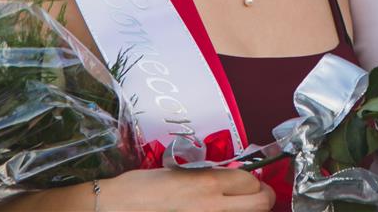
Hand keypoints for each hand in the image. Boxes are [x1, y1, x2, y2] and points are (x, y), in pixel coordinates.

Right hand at [97, 167, 275, 211]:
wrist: (116, 207)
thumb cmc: (142, 186)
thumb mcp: (180, 171)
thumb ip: (209, 175)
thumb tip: (231, 179)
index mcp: (208, 183)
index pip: (251, 181)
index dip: (254, 181)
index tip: (250, 181)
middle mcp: (213, 205)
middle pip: (260, 204)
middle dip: (261, 198)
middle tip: (254, 195)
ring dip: (244, 209)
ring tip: (234, 205)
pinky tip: (215, 211)